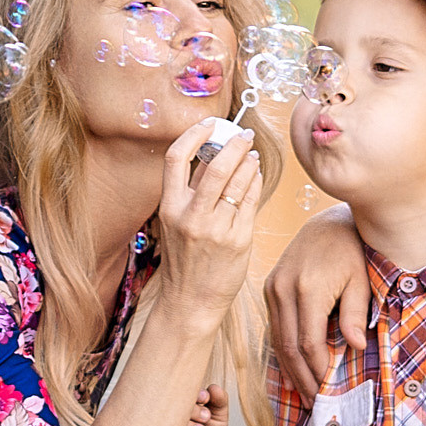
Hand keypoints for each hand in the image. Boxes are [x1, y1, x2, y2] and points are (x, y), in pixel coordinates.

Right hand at [155, 119, 263, 333]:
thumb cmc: (185, 259)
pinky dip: (255, 182)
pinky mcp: (239, 239)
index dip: (193, 134)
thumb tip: (210, 152)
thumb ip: (192, 189)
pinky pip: (252, 200)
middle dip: (234, 143)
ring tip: (251, 155)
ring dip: (248, 161)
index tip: (209, 123)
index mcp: (169, 208)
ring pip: (239, 180)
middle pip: (217, 165)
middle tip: (244, 135)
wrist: (191, 301)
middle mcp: (192, 216)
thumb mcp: (177, 223)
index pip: (176, 158)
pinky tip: (256, 176)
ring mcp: (217, 229)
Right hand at [171, 379, 228, 425]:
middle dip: (191, 408)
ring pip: (165, 421)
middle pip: (172, 405)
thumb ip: (219, 402)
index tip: (205, 398)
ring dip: (184, 425)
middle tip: (205, 417)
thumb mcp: (219, 420)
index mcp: (181, 405)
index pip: (181, 392)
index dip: (192, 393)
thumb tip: (215, 387)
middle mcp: (168, 416)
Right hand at [266, 206, 370, 398]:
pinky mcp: (269, 287)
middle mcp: (284, 289)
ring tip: (304, 394)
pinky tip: (291, 372)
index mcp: (308, 288)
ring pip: (278, 340)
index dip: (318, 370)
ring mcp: (273, 288)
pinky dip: (282, 352)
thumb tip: (355, 347)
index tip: (328, 391)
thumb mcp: (360, 280)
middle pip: (289, 346)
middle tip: (314, 403)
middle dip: (302, 378)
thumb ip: (356, 313)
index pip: (309, 342)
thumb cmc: (351, 251)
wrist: (328, 222)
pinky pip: (275, 328)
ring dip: (290, 370)